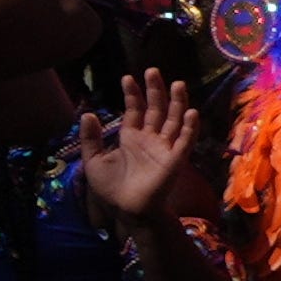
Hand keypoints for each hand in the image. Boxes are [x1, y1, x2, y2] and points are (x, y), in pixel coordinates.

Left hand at [75, 66, 210, 224]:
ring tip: (177, 84)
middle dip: (155, 90)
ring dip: (177, 103)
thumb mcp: (93, 161)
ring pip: (175, 120)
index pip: (135, 110)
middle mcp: (150, 139)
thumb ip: (91, 138)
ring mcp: (165, 148)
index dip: (133, 94)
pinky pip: (185, 141)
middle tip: (153, 70)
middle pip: (157, 109)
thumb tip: (88, 113)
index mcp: (131, 138)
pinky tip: (192, 112)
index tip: (127, 77)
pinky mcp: (175, 160)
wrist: (127, 210)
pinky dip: (190, 127)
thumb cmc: (111, 188)